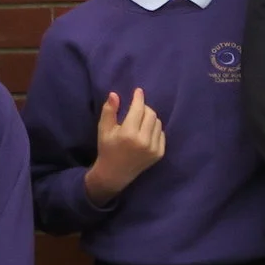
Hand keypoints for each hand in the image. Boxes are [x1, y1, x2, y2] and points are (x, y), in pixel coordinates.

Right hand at [85, 88, 164, 204]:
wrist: (115, 174)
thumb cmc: (107, 149)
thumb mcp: (104, 129)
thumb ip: (109, 111)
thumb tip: (114, 94)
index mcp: (128, 134)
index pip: (138, 109)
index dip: (138, 98)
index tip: (138, 91)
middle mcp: (143, 141)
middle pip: (150, 114)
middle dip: (144, 108)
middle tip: (136, 109)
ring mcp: (153, 149)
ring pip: (157, 122)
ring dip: (149, 118)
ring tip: (139, 122)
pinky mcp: (159, 154)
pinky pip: (161, 133)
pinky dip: (154, 129)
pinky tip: (144, 133)